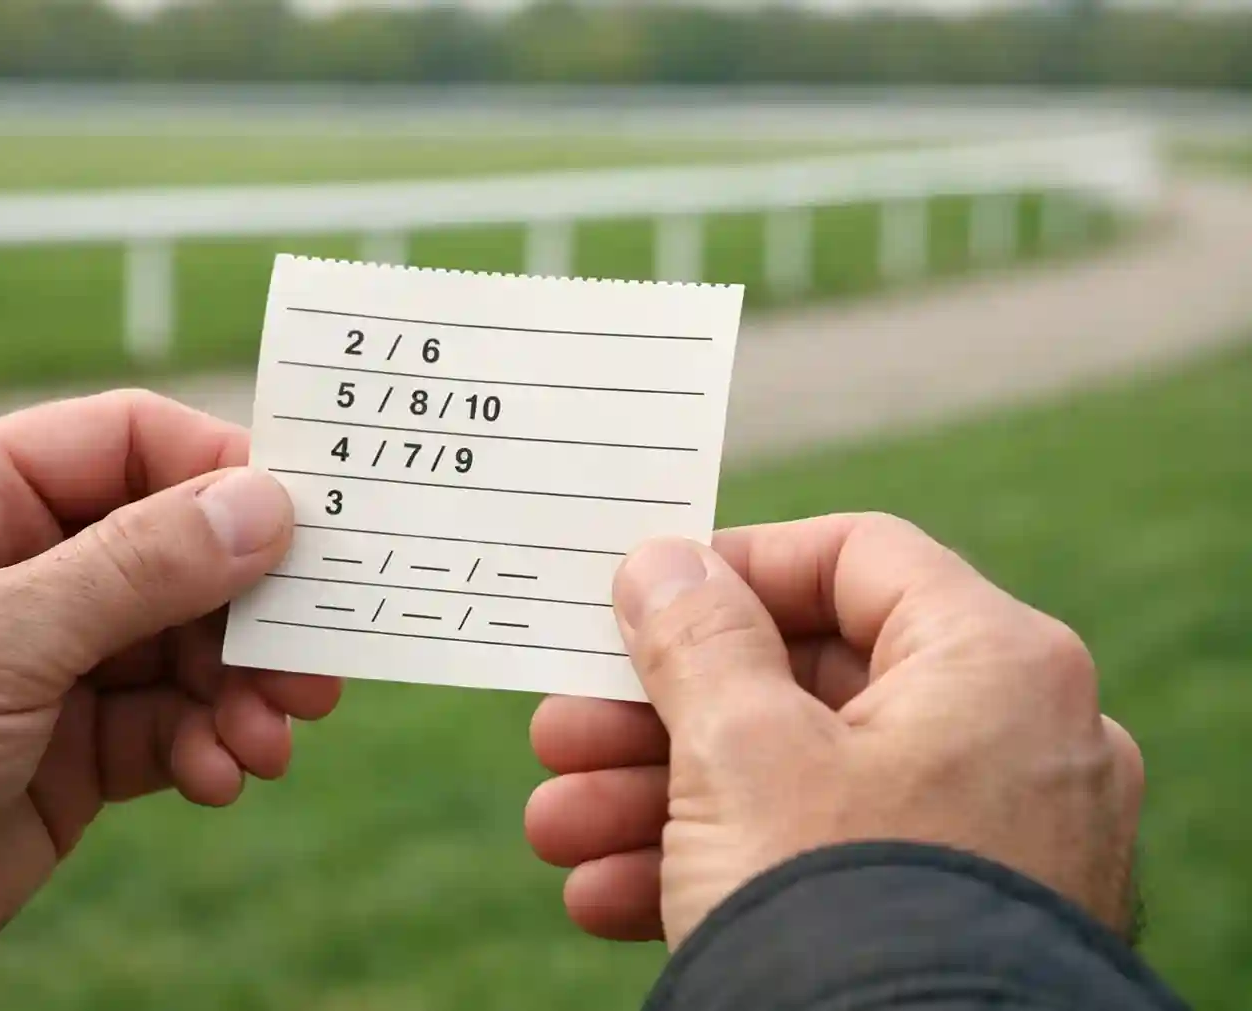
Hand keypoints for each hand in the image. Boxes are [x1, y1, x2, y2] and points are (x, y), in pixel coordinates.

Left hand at [0, 390, 340, 967]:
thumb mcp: (2, 634)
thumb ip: (142, 566)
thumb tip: (267, 506)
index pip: (130, 444)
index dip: (222, 473)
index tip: (304, 523)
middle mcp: (23, 567)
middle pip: (179, 552)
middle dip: (250, 610)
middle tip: (313, 658)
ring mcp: (53, 658)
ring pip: (188, 646)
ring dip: (241, 690)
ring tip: (272, 737)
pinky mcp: (75, 746)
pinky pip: (171, 725)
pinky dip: (208, 745)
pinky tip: (221, 775)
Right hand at [524, 513, 1142, 949]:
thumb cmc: (841, 908)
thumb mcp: (740, 753)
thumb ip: (694, 638)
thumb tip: (662, 562)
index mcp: (993, 664)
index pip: (855, 557)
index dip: (735, 565)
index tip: (641, 597)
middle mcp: (1010, 741)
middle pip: (804, 681)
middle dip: (658, 713)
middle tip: (561, 728)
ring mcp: (985, 840)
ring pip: (795, 781)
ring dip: (659, 798)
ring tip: (555, 827)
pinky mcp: (945, 919)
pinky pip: (819, 862)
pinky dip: (715, 867)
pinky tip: (604, 893)